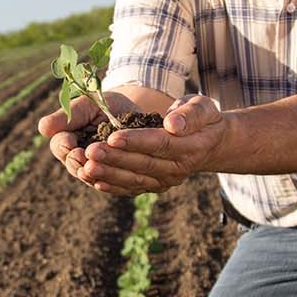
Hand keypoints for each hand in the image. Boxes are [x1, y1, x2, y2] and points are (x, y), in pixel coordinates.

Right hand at [37, 89, 140, 181]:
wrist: (136, 112)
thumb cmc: (106, 105)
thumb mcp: (87, 105)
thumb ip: (67, 116)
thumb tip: (43, 128)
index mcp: (69, 141)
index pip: (60, 146)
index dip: (63, 145)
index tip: (70, 142)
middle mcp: (80, 160)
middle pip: (74, 166)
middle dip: (77, 162)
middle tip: (83, 157)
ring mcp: (98, 171)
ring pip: (93, 178)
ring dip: (94, 174)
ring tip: (94, 168)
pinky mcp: (118, 179)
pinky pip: (114, 185)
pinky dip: (113, 184)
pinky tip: (113, 181)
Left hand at [77, 95, 229, 195]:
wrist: (210, 143)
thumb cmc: (203, 118)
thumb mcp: (203, 107)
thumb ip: (191, 114)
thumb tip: (173, 124)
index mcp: (191, 146)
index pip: (160, 143)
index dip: (135, 141)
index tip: (112, 137)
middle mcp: (178, 168)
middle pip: (143, 163)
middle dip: (115, 158)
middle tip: (90, 151)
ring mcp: (167, 180)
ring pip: (135, 179)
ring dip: (109, 174)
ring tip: (85, 167)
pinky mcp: (156, 185)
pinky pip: (133, 188)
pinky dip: (113, 187)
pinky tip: (94, 181)